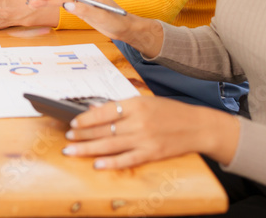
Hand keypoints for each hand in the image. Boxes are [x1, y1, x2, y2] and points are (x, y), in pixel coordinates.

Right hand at [29, 0, 161, 54]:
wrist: (125, 29)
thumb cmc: (117, 21)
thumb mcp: (101, 16)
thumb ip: (84, 10)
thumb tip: (67, 4)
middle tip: (34, 2)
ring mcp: (82, 0)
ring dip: (49, 1)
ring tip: (35, 4)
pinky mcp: (81, 8)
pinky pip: (65, 4)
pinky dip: (54, 5)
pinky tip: (46, 6)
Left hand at [60, 96, 239, 169]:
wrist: (198, 126)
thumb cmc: (170, 112)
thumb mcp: (146, 102)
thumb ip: (122, 107)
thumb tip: (96, 112)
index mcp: (136, 104)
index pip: (104, 112)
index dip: (86, 118)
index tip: (73, 123)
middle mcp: (138, 122)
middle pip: (103, 130)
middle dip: (82, 135)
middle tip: (67, 139)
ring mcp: (145, 139)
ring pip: (110, 145)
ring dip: (88, 149)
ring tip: (72, 151)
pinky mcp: (152, 153)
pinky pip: (127, 160)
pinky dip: (111, 163)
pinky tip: (97, 164)